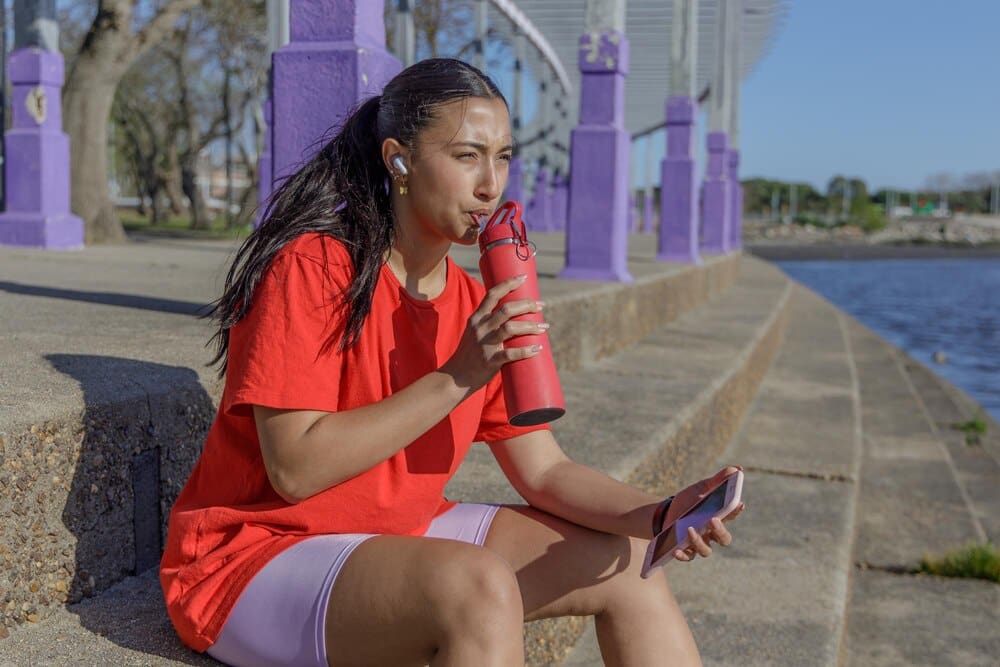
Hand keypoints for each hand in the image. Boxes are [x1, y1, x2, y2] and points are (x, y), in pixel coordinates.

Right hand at [441, 274, 547, 392]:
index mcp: (477, 318)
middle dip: (527, 305)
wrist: (455, 378)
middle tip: (541, 306)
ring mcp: (485, 344)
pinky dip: (526, 350)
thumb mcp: (474, 332)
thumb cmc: (469, 354)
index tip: (523, 278)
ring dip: (531, 326)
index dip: (509, 284)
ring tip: (544, 327)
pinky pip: (511, 353)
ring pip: (511, 328)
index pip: (492, 294)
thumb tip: (515, 315)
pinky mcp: (490, 361)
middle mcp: (480, 328)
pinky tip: (537, 348)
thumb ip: (489, 323)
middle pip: (507, 309)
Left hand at [666, 465, 744, 562]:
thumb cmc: (690, 500)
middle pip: (724, 538)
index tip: (739, 503)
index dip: (736, 510)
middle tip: (713, 520)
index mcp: (719, 517)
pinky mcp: (685, 549)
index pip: (731, 515)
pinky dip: (683, 555)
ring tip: (690, 529)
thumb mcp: (703, 487)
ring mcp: (700, 543)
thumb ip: (719, 479)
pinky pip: (687, 556)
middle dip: (720, 530)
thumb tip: (738, 469)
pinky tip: (676, 550)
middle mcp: (713, 534)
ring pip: (706, 550)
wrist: (668, 511)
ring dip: (699, 541)